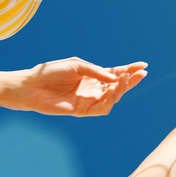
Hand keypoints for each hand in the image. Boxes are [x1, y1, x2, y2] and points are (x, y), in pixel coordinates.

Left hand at [15, 58, 147, 116]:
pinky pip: (101, 108)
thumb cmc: (51, 72)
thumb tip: (115, 78)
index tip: (143, 65)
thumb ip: (96, 72)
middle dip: (130, 80)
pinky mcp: (82, 110)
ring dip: (121, 90)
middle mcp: (92, 88)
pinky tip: (113, 92)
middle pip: (117, 86)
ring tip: (125, 80)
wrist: (32, 86)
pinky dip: (109, 101)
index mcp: (91, 76)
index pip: (114, 73)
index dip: (129, 70)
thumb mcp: (77, 66)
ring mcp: (88, 100)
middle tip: (142, 74)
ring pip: (112, 98)